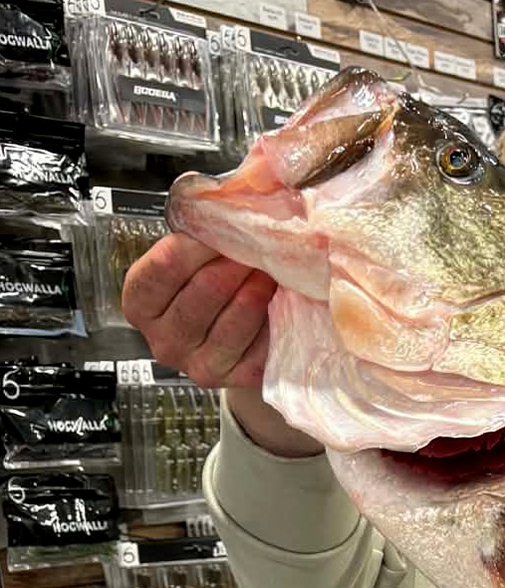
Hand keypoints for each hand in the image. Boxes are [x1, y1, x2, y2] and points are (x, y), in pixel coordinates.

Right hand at [122, 233, 272, 389]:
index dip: (196, 245)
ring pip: (233, 323)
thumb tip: (233, 210)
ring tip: (273, 273)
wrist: (237, 336)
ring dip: (257, 291)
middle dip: (234, 265)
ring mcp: (197, 364)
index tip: (224, 227)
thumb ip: (203, 239)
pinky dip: (273, 321)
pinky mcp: (233, 378)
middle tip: (259, 247)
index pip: (162, 269)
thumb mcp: (196, 261)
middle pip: (201, 295)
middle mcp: (163, 339)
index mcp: (142, 303)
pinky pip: (259, 347)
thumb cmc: (212, 288)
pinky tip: (279, 304)